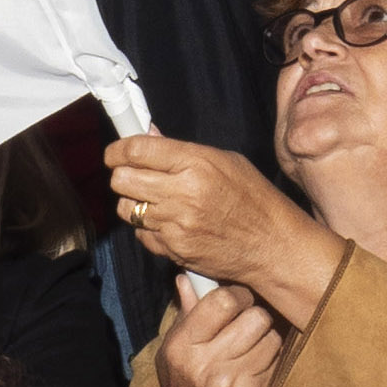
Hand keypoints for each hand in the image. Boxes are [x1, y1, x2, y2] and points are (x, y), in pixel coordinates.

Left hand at [106, 137, 339, 303]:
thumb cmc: (254, 198)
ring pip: (127, 209)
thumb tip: (149, 137)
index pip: (137, 150)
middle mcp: (183, 193)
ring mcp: (176, 224)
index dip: (117, 150)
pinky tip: (168, 223)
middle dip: (122, 176)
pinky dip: (148, 229)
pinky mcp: (174, 249)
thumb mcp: (226, 161)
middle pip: (122, 180)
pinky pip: (142, 235)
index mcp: (197, 163)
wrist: (272, 245)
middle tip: (134, 176)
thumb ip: (182, 151)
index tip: (115, 153)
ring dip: (134, 203)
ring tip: (154, 201)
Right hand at [148, 282, 287, 386]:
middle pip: (256, 317)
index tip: (238, 302)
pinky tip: (257, 370)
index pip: (223, 300)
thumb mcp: (174, 351)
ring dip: (267, 340)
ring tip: (252, 350)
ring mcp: (233, 384)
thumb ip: (187, 313)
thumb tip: (188, 276)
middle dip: (255, 318)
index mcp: (183, 347)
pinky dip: (272, 362)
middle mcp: (206, 365)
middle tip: (248, 327)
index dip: (238, 296)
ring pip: (272, 338)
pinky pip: (278, 363)